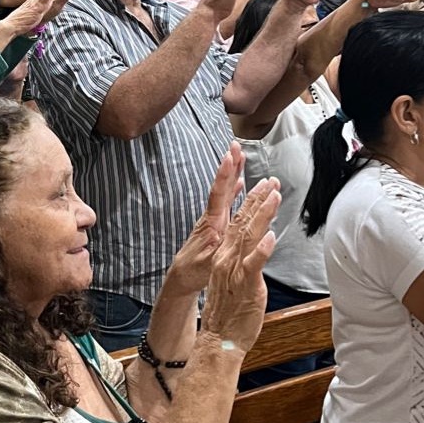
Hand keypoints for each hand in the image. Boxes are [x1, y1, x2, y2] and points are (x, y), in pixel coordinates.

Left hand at [165, 144, 244, 295]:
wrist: (183, 277)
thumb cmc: (196, 271)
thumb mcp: (209, 263)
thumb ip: (217, 249)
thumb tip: (225, 234)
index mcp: (212, 223)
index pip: (218, 194)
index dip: (224, 175)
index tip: (229, 156)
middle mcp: (212, 217)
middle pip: (222, 186)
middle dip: (230, 166)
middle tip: (236, 145)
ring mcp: (214, 219)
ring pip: (226, 191)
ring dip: (233, 173)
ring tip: (240, 155)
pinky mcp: (217, 224)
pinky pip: (228, 202)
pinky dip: (234, 190)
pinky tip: (241, 182)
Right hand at [201, 176, 280, 351]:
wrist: (218, 339)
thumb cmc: (229, 313)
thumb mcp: (233, 281)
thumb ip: (243, 263)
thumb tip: (255, 250)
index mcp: (224, 256)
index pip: (237, 223)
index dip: (249, 203)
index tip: (261, 186)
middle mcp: (226, 259)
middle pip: (242, 223)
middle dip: (256, 199)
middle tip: (270, 181)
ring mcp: (234, 270)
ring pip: (248, 236)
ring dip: (262, 214)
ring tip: (274, 196)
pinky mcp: (245, 284)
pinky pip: (253, 263)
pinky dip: (262, 248)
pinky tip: (270, 235)